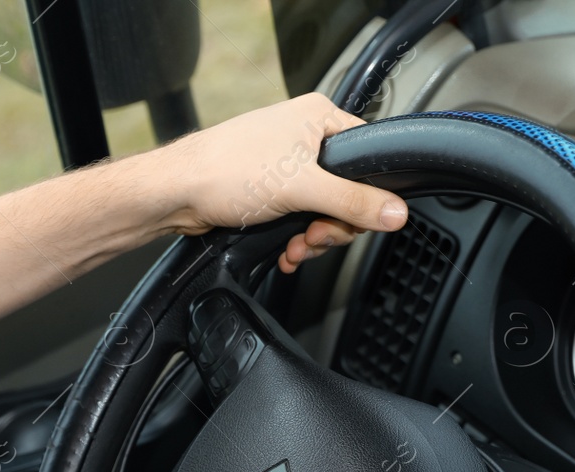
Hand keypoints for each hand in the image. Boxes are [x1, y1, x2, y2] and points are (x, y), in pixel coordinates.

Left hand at [159, 93, 408, 272]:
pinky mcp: (273, 189)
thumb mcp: (302, 188)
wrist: (177, 194)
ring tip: (297, 247)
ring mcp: (288, 164)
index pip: (368, 155)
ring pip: (325, 210)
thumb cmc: (225, 171)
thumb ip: (353, 202)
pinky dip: (298, 239)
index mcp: (319, 118)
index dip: (366, 193)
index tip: (352, 218)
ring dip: (314, 238)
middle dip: (332, 224)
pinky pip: (303, 218)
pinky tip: (287, 250)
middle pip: (348, 191)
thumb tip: (396, 213)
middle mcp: (305, 136)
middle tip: (316, 236)